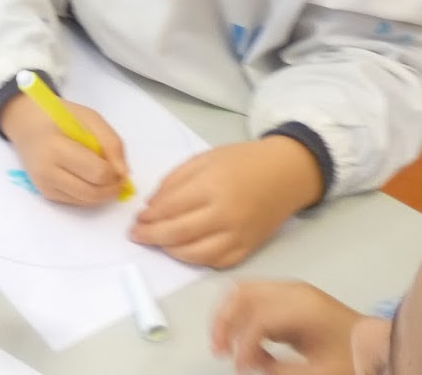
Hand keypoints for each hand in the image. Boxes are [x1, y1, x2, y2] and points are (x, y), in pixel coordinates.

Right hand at [0, 94, 129, 205]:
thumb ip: (111, 142)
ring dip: (104, 194)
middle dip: (113, 187)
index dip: (115, 172)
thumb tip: (123, 173)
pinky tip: (89, 179)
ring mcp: (44, 185)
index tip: (117, 163)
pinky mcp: (45, 193)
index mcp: (55, 147)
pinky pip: (77, 202)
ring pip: (86, 201)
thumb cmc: (58, 115)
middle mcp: (46, 171)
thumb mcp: (89, 117)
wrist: (25, 123)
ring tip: (106, 177)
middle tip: (118, 175)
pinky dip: (90, 194)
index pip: (97, 172)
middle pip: (93, 193)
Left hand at [130, 136, 321, 267]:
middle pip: (178, 233)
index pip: (169, 208)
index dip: (148, 215)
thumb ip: (174, 181)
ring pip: (195, 254)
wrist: (286, 174)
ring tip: (156, 242)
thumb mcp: (203, 158)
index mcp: (212, 186)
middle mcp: (225, 215)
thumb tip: (151, 205)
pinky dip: (196, 259)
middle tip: (136, 234)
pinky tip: (183, 250)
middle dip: (151, 236)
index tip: (136, 217)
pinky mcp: (249, 249)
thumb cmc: (242, 161)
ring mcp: (239, 235)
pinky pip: (217, 262)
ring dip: (169, 251)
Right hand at [210, 280, 363, 374]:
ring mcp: (289, 289)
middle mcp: (291, 290)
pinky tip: (241, 335)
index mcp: (300, 307)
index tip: (239, 367)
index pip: (258, 319)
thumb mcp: (318, 371)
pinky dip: (239, 311)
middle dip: (224, 321)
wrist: (375, 343)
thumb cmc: (351, 357)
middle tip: (218, 349)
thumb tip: (251, 363)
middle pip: (242, 293)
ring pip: (243, 289)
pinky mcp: (288, 295)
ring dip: (227, 313)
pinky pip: (253, 294)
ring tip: (223, 341)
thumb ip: (280, 369)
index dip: (243, 344)